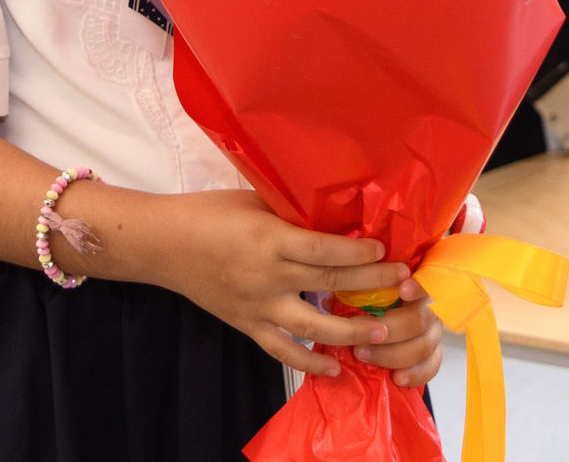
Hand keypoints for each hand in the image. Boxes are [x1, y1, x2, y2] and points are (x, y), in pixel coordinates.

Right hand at [107, 186, 416, 377]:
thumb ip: (291, 214)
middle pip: (328, 283)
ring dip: (351, 330)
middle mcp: (267, 275)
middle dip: (370, 285)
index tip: (386, 252)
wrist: (165, 245)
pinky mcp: (247, 324)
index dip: (359, 253)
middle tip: (404, 287)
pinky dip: (309, 362)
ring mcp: (257, 305)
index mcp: (269, 238)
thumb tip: (335, 215)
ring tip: (383, 333)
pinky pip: (282, 349)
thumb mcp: (255, 201)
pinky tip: (335, 368)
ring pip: (312, 325)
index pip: (324, 250)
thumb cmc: (210, 213)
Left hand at [351, 273, 443, 388]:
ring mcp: (434, 333)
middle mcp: (430, 308)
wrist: (389, 323)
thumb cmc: (373, 302)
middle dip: (389, 331)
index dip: (417, 286)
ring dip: (392, 355)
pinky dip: (414, 375)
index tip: (402, 290)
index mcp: (416, 286)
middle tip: (359, 340)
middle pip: (419, 319)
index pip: (426, 281)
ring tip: (363, 356)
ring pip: (423, 346)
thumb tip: (328, 304)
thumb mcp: (361, 291)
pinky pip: (431, 368)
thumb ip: (353, 293)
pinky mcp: (433, 356)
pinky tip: (396, 378)